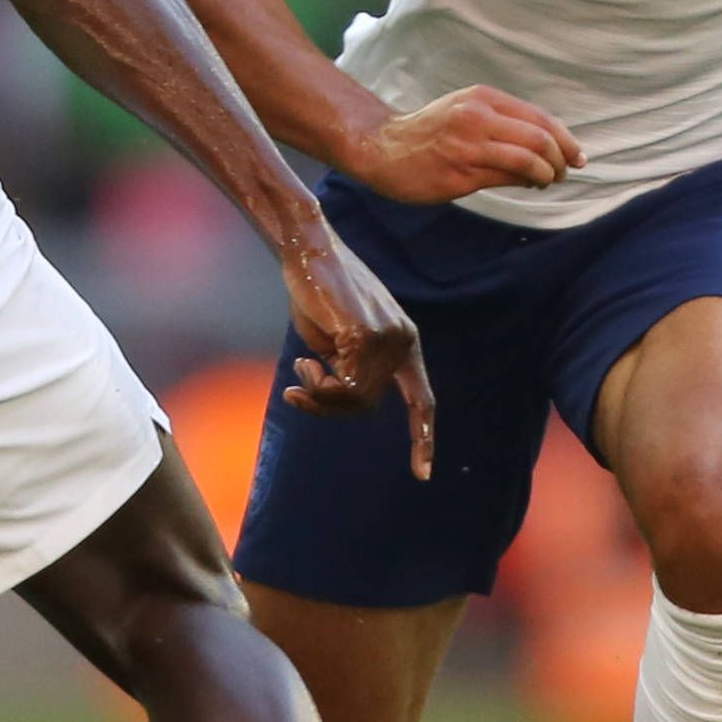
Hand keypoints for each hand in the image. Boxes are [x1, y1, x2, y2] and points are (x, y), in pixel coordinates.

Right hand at [277, 222, 437, 481]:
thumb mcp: (335, 338)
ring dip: (319, 394)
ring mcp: (388, 338)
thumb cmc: (315, 289)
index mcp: (404, 340)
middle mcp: (403, 340)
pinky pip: (342, 387)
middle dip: (329, 405)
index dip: (422, 436)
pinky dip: (317, 386)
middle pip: (369, 404)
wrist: (306, 247)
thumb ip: (345, 366)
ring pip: (354, 400)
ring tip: (301, 368)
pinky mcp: (366, 335)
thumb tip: (338, 397)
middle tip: (299, 384)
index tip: (423, 474)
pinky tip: (304, 364)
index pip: (422, 398)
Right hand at [350, 86, 580, 204]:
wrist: (381, 147)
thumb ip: (502, 123)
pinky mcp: (459, 174)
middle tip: (564, 173)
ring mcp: (468, 146)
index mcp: (483, 98)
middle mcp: (477, 117)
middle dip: (561, 159)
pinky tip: (528, 185)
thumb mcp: (466, 112)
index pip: (540, 117)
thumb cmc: (428, 132)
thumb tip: (547, 145)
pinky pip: (505, 178)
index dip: (566, 139)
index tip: (577, 156)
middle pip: (540, 137)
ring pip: (528, 159)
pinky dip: (526, 182)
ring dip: (547, 174)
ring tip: (547, 181)